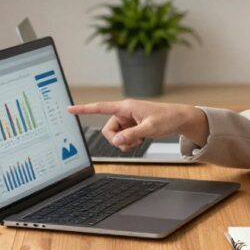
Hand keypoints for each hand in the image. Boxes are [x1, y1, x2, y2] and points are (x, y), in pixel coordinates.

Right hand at [67, 100, 208, 150]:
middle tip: (132, 142)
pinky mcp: (132, 126)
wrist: (179, 119)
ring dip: (124, 142)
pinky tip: (140, 140)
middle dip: (117, 140)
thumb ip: (132, 135)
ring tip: (139, 140)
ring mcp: (128, 120)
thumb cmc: (167, 118)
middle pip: (108, 129)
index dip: (84, 109)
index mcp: (126, 107)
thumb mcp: (150, 128)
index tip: (70, 109)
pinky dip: (129, 142)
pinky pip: (122, 137)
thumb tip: (117, 141)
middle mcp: (124, 112)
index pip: (101, 107)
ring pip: (115, 135)